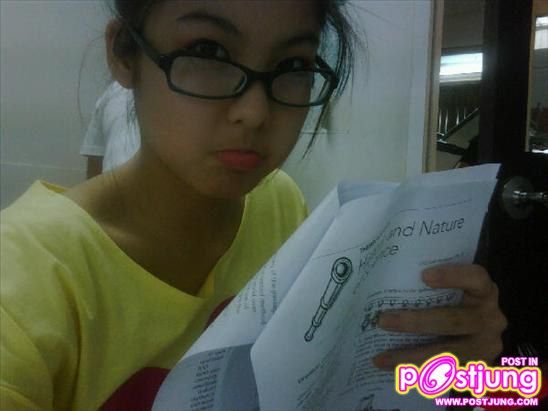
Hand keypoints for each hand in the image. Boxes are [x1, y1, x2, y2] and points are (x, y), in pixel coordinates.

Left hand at [373, 264, 506, 369]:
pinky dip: (417, 373)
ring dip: (411, 357)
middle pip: (455, 320)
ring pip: (449, 354)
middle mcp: (490, 318)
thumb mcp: (448, 290)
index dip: (453, 276)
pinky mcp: (477, 370)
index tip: (424, 276)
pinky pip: (445, 375)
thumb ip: (427, 285)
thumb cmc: (450, 303)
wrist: (471, 337)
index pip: (476, 278)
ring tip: (381, 358)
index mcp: (483, 291)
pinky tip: (393, 371)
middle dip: (417, 322)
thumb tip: (385, 279)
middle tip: (383, 321)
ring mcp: (486, 347)